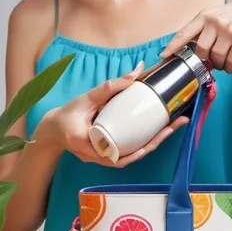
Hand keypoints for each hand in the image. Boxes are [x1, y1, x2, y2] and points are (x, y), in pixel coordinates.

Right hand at [34, 62, 187, 167]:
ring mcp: (105, 160)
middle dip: (159, 140)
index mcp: (93, 146)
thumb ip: (111, 86)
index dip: (149, 141)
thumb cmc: (66, 115)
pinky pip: (128, 153)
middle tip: (178, 123)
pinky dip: (143, 144)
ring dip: (154, 142)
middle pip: (136, 154)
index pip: (126, 150)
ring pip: (134, 155)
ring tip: (172, 127)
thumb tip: (138, 70)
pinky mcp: (108, 156)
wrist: (53, 132)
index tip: (165, 129)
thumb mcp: (86, 98)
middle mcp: (100, 158)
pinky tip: (155, 133)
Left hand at [160, 0, 231, 72]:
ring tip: (226, 59)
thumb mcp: (219, 16)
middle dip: (206, 60)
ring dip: (220, 65)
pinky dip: (230, 68)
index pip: (185, 32)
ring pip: (216, 59)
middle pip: (201, 52)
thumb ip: (205, 30)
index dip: (173, 46)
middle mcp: (215, 21)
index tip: (163, 56)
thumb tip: (191, 54)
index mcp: (206, 15)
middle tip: (214, 59)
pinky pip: (229, 64)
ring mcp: (228, 31)